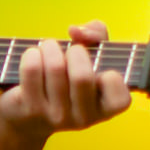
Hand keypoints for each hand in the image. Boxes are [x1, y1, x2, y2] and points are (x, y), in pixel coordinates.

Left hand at [0, 20, 132, 141]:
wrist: (29, 116)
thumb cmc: (68, 79)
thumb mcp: (92, 57)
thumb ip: (97, 34)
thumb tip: (76, 31)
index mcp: (105, 109)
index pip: (119, 97)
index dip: (111, 77)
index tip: (99, 69)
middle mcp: (83, 118)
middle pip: (82, 76)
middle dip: (76, 51)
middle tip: (70, 50)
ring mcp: (56, 117)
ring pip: (55, 68)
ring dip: (50, 47)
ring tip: (48, 48)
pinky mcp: (30, 110)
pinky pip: (32, 70)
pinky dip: (32, 54)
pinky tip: (33, 56)